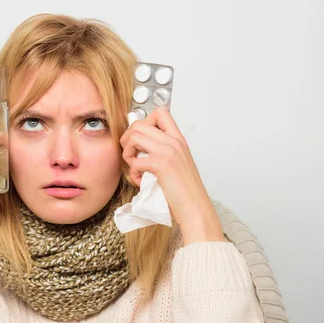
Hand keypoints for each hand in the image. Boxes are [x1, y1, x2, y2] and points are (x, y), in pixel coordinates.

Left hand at [119, 107, 224, 245]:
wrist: (195, 209)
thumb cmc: (185, 191)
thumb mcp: (178, 164)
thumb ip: (164, 152)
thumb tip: (141, 149)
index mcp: (179, 140)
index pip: (161, 113)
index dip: (144, 122)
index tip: (140, 139)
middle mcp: (174, 142)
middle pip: (140, 124)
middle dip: (128, 139)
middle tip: (131, 155)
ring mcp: (168, 152)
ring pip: (134, 137)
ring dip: (128, 154)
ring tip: (135, 167)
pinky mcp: (161, 165)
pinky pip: (136, 161)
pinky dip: (133, 172)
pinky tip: (140, 181)